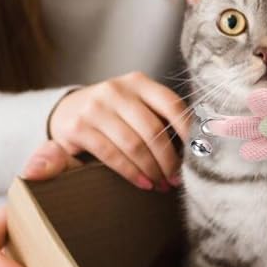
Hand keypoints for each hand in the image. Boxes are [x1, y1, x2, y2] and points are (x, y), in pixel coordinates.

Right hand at [47, 72, 188, 190]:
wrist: (66, 112)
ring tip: (162, 184)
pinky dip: (131, 173)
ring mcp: (95, 107)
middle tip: (177, 179)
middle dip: (169, 159)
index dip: (189, 130)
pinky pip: (112, 155)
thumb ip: (160, 116)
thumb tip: (201, 139)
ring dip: (152, 170)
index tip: (199, 153)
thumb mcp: (134, 105)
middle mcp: (115, 90)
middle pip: (153, 129)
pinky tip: (143, 183)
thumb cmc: (112, 114)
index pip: (171, 103)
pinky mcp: (79, 127)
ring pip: (134, 144)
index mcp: (137, 82)